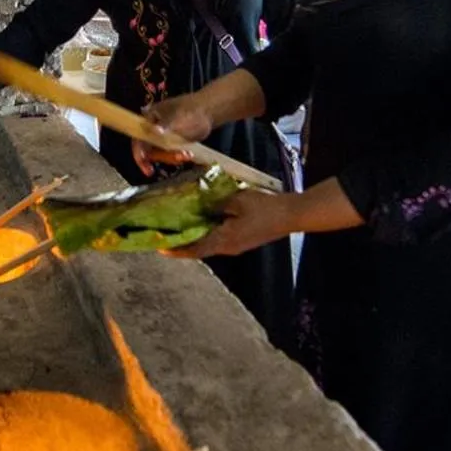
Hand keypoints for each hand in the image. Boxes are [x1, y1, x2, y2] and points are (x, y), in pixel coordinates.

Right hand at [132, 95, 215, 175]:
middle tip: (177, 160)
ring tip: (187, 155)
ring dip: (171, 157)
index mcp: (149, 118)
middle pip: (147, 149)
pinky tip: (188, 154)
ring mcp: (160, 135)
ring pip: (159, 153)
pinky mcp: (169, 142)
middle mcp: (151, 127)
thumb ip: (166, 125)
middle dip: (161, 157)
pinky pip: (167, 153)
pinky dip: (176, 156)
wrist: (208, 112)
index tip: (147, 167)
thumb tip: (155, 131)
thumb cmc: (192, 111)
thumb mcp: (179, 118)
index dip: (139, 153)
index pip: (138, 138)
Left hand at [169, 190, 296, 257]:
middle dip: (182, 245)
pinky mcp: (242, 241)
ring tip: (179, 229)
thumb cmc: (264, 208)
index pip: (194, 250)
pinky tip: (202, 222)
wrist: (290, 215)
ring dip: (194, 239)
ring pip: (209, 244)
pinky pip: (219, 239)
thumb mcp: (236, 200)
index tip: (160, 249)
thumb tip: (201, 207)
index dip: (176, 250)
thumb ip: (215, 204)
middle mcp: (227, 248)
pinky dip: (207, 233)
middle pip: (199, 249)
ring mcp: (236, 246)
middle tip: (165, 236)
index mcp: (224, 241)